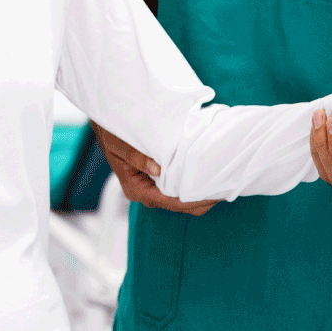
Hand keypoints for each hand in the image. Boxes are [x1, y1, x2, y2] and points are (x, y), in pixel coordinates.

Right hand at [91, 123, 219, 216]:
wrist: (106, 126)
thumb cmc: (111, 134)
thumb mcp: (121, 144)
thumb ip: (137, 157)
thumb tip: (158, 170)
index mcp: (136, 189)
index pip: (170, 202)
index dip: (193, 201)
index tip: (214, 196)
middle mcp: (145, 192)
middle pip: (178, 205)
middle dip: (200, 200)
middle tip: (225, 190)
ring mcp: (151, 186)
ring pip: (179, 198)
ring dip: (197, 192)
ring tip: (220, 184)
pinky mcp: (157, 179)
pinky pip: (177, 187)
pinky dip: (192, 183)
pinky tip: (206, 177)